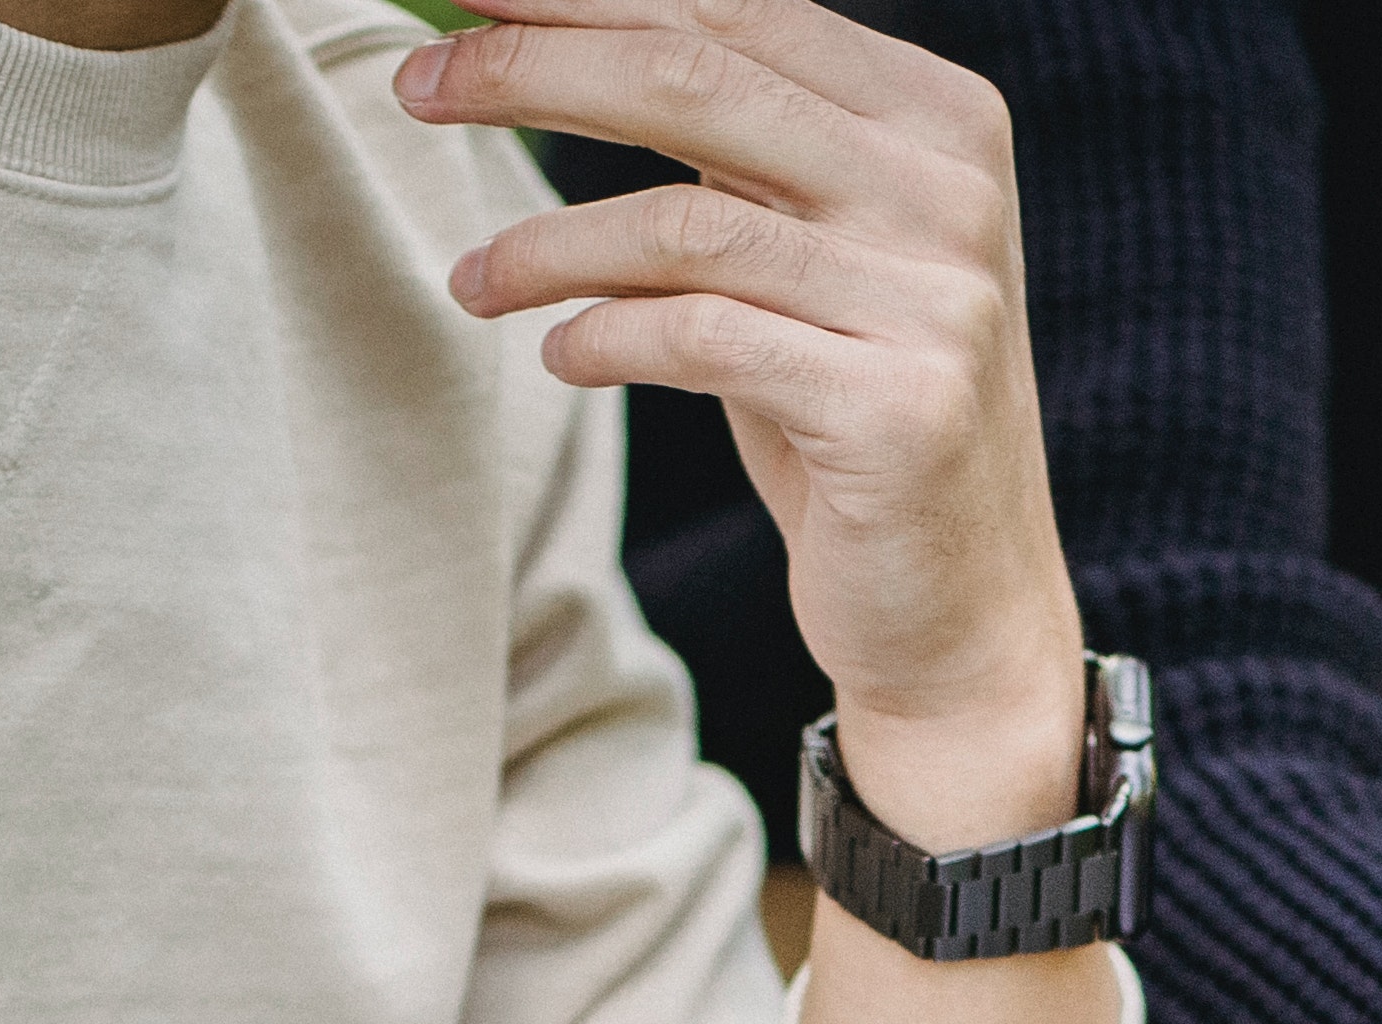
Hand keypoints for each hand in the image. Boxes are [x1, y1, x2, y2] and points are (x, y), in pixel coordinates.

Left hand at [407, 0, 1086, 852]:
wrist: (963, 607)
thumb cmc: (853, 416)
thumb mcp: (810, 256)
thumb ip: (742, 152)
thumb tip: (557, 41)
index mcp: (939, 119)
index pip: (738, 11)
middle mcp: (948, 192)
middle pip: (696, 79)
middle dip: (533, 69)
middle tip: (418, 83)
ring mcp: (935, 300)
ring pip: (682, 222)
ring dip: (545, 245)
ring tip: (473, 280)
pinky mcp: (897, 410)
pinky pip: (701, 339)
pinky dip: (605, 338)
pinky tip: (559, 354)